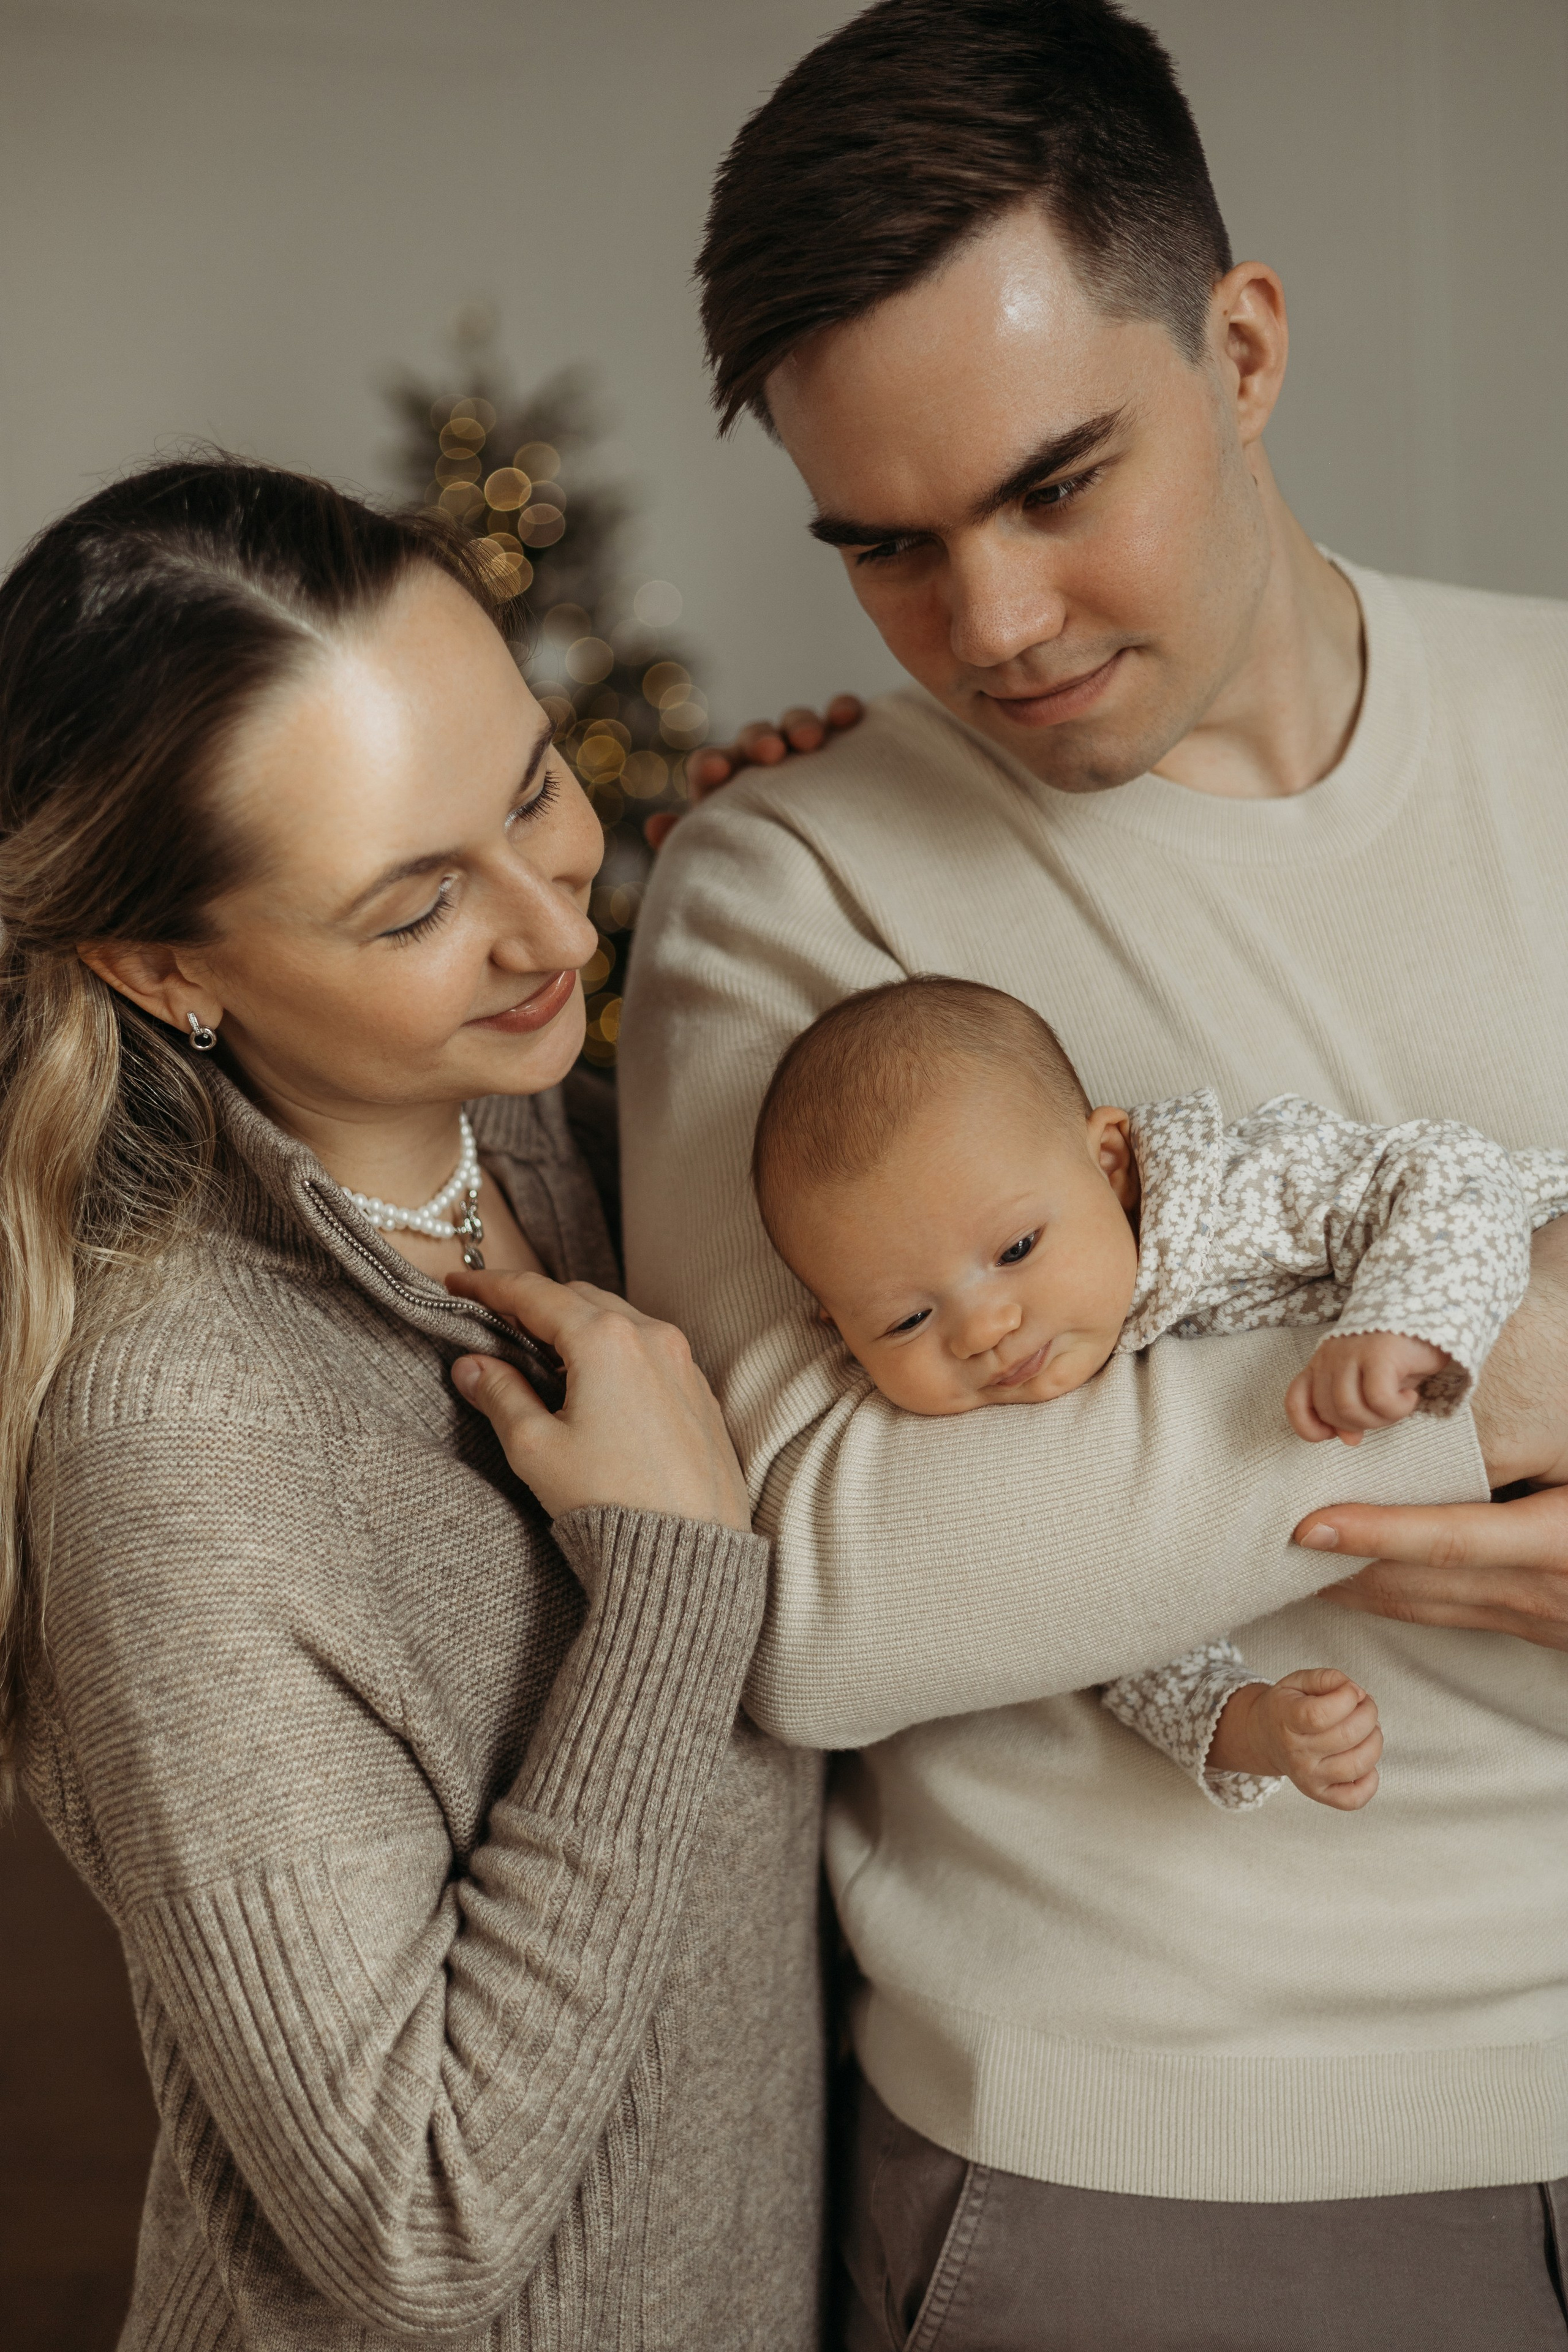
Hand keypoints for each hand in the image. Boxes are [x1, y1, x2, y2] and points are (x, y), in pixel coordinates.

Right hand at [446, 1269, 752, 1532]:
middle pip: (579, 1298)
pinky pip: (650, 1350)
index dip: (489, 1286)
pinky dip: (614, 1350)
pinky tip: (594, 1381)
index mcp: (604, 1339)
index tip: (459, 1284)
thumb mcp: (535, 1448)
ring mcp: (683, 1362)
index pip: (534, 1294)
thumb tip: (471, 1365)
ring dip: (577, 1324)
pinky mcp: (699, 1392)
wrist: (688, 1553)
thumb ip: (499, 1395)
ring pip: (618, 1320)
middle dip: (534, 1302)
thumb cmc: (609, 1501)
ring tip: (541, 1350)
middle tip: (495, 1317)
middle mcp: (651, 1336)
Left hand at [644, 694, 863, 848]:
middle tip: (770, 753)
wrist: (822, 878)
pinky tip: (849, 714)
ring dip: (799, 725)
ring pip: (794, 724)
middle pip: (752, 738)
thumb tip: (655, 827)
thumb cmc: (764, 869)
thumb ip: (689, 845)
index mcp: (726, 788)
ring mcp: (801, 751)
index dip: (711, 765)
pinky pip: (839, 721)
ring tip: (811, 741)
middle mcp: (761, 763)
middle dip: (758, 740)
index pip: (709, 765)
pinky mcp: (841, 747)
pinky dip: (842, 711)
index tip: (717, 773)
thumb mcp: (725, 862)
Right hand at [1207, 1669, 1382, 1808]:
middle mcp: (1296, 1753)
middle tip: (1365, 1705)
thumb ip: (1327, 1678)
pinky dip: (1370, 1781)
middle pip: (1347, 1736)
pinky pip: (1355, 1798)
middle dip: (1369, 1713)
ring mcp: (1308, 1777)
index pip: (1320, 1715)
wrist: (1265, 1738)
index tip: (1351, 1691)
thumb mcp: (1298, 1681)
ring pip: (1358, 1765)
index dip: (1346, 1698)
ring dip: (1375, 1741)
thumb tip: (1357, 1694)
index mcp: (1286, 1720)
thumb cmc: (1287, 1707)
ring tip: (1368, 1729)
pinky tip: (1363, 1760)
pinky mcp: (1321, 1794)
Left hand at [1285, 1332, 1449, 1443]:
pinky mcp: (1379, 1352)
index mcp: (1321, 1363)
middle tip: (1386, 1413)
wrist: (1429, 1315)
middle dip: (1359, 1425)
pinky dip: (1397, 1408)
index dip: (1308, 1426)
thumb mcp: (1371, 1388)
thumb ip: (1352, 1412)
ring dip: (1379, 1419)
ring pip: (1349, 1408)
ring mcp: (1352, 1352)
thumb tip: (1349, 1440)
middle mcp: (1330, 1356)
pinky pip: (1378, 1399)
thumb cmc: (1399, 1356)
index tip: (1335, 1434)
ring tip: (1399, 1405)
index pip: (1295, 1401)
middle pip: (1328, 1411)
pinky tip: (1410, 1397)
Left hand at [1291, 1219, 1567, 1649]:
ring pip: (1422, 1609)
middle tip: (1268, 1544)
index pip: (1452, 1541)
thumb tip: (1454, 1402)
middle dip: (1340, 1569)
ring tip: (1289, 1562)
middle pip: (1419, 1587)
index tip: (1310, 1526)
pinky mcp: (1525, 1629)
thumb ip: (1525, 1444)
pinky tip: (1347, 1581)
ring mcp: (1533, 1620)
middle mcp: (1542, 1591)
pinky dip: (1389, 1597)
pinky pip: (1442, 1616)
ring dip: (1353, 1589)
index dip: (1377, 1534)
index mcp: (1559, 1541)